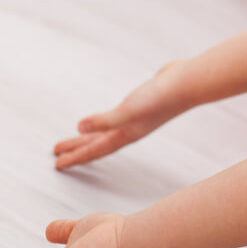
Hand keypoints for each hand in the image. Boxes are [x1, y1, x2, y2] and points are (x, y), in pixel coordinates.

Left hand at [54, 60, 190, 169]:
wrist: (187, 82)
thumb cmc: (161, 99)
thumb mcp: (129, 110)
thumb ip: (105, 120)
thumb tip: (79, 127)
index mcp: (126, 134)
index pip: (95, 150)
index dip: (76, 157)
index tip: (59, 164)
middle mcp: (129, 129)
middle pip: (98, 143)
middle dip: (78, 149)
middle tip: (59, 153)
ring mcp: (136, 118)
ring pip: (106, 131)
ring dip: (90, 136)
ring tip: (76, 138)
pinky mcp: (141, 104)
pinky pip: (116, 117)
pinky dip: (105, 121)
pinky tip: (107, 116)